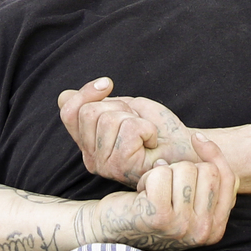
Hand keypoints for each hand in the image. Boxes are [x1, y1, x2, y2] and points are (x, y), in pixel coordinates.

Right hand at [60, 77, 200, 184]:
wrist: (186, 148)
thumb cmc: (159, 130)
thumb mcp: (123, 109)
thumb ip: (95, 104)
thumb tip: (65, 95)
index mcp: (88, 143)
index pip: (69, 111)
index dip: (86, 92)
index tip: (108, 84)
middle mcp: (91, 158)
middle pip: (90, 112)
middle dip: (120, 108)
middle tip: (138, 124)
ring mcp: (104, 165)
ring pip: (108, 119)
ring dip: (135, 119)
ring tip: (146, 135)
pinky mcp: (120, 167)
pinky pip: (128, 129)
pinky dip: (146, 128)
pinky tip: (151, 142)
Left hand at [87, 135, 235, 250]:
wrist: (112, 227)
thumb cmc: (152, 205)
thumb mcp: (188, 198)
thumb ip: (207, 180)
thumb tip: (201, 140)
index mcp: (214, 229)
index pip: (228, 178)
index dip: (214, 153)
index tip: (196, 139)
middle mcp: (202, 231)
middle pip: (207, 171)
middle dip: (183, 168)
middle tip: (166, 186)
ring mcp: (182, 226)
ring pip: (185, 169)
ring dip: (164, 173)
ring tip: (152, 191)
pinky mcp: (160, 217)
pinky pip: (162, 173)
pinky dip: (148, 177)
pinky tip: (142, 193)